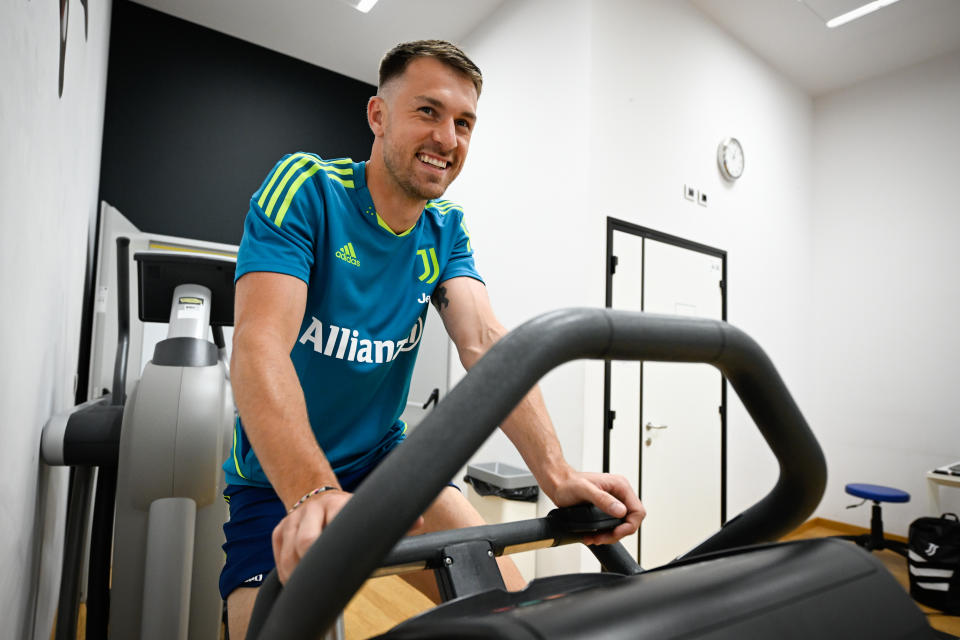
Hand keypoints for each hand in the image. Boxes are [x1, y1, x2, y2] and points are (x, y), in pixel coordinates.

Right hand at [271, 489, 425, 583]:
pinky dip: (285, 571)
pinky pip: (277, 555)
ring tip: (312, 583)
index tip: (339, 563)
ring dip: (297, 573)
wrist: (317, 496)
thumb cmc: (347, 512)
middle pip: (305, 543)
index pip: (335, 527)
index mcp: (338, 504)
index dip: (334, 548)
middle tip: (324, 579)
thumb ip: (393, 519)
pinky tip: (298, 577)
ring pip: (288, 553)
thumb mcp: (367, 511)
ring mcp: (293, 518)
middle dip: (312, 565)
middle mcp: (313, 509)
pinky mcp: (279, 529)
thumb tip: (417, 521)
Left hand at [548, 470, 644, 545]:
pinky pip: (612, 525)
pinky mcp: (606, 509)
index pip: (637, 511)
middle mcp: (619, 494)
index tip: (615, 533)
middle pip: (630, 522)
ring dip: (609, 536)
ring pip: (621, 526)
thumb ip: (603, 499)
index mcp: (620, 486)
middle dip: (616, 534)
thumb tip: (620, 510)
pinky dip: (604, 533)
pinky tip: (594, 535)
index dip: (629, 526)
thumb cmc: (569, 483)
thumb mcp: (585, 490)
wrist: (558, 484)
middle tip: (600, 538)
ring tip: (594, 538)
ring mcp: (613, 502)